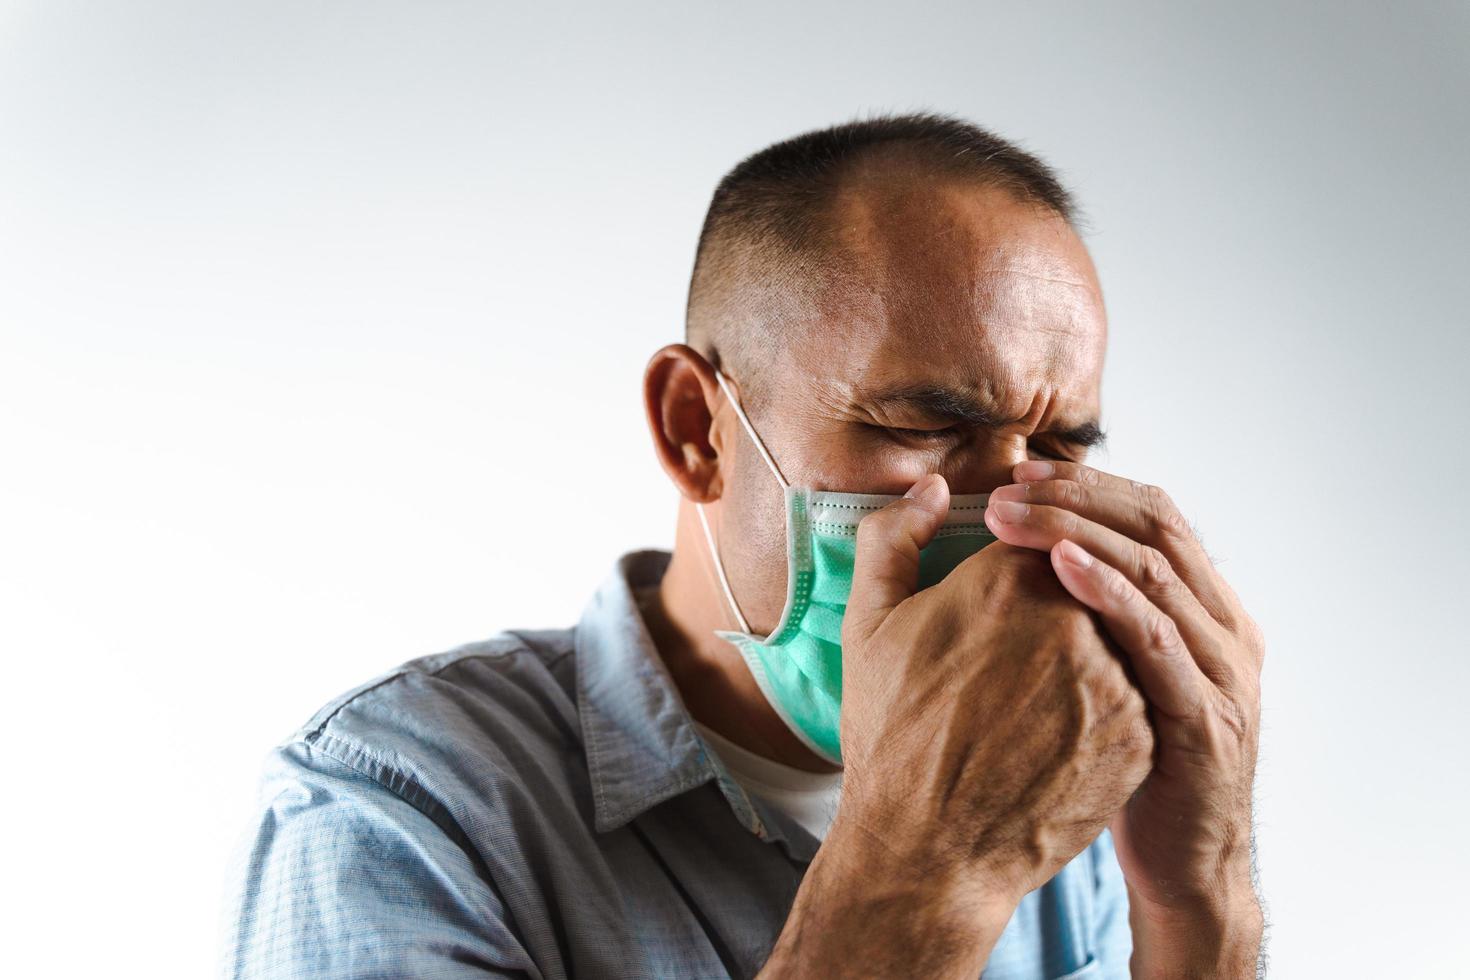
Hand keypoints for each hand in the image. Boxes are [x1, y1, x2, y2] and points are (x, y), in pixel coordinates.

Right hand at [761, 473, 1154, 978]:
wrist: (929, 850)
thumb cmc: (891, 735)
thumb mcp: (867, 626)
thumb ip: (893, 539)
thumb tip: (932, 489)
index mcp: (1009, 580)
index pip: (1039, 537)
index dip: (1017, 561)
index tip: (996, 595)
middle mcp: (1075, 619)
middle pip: (1083, 583)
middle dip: (1055, 606)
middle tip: (1012, 655)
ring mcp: (1116, 680)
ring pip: (1114, 637)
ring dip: (1086, 653)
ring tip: (1031, 697)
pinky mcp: (1141, 734)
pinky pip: (1134, 693)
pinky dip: (1105, 703)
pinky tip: (1057, 731)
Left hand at [985, 460, 1264, 971]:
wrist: (1184, 865)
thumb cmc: (1134, 760)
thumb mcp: (1120, 672)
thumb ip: (1098, 612)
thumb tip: (1035, 546)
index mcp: (1207, 608)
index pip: (1154, 514)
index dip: (1090, 484)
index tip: (1021, 469)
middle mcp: (1226, 628)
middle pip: (1158, 528)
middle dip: (1079, 497)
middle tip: (1007, 485)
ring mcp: (1223, 673)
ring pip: (1156, 572)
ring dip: (1079, 533)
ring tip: (1012, 516)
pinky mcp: (1205, 719)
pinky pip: (1156, 640)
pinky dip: (1110, 594)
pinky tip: (1059, 570)